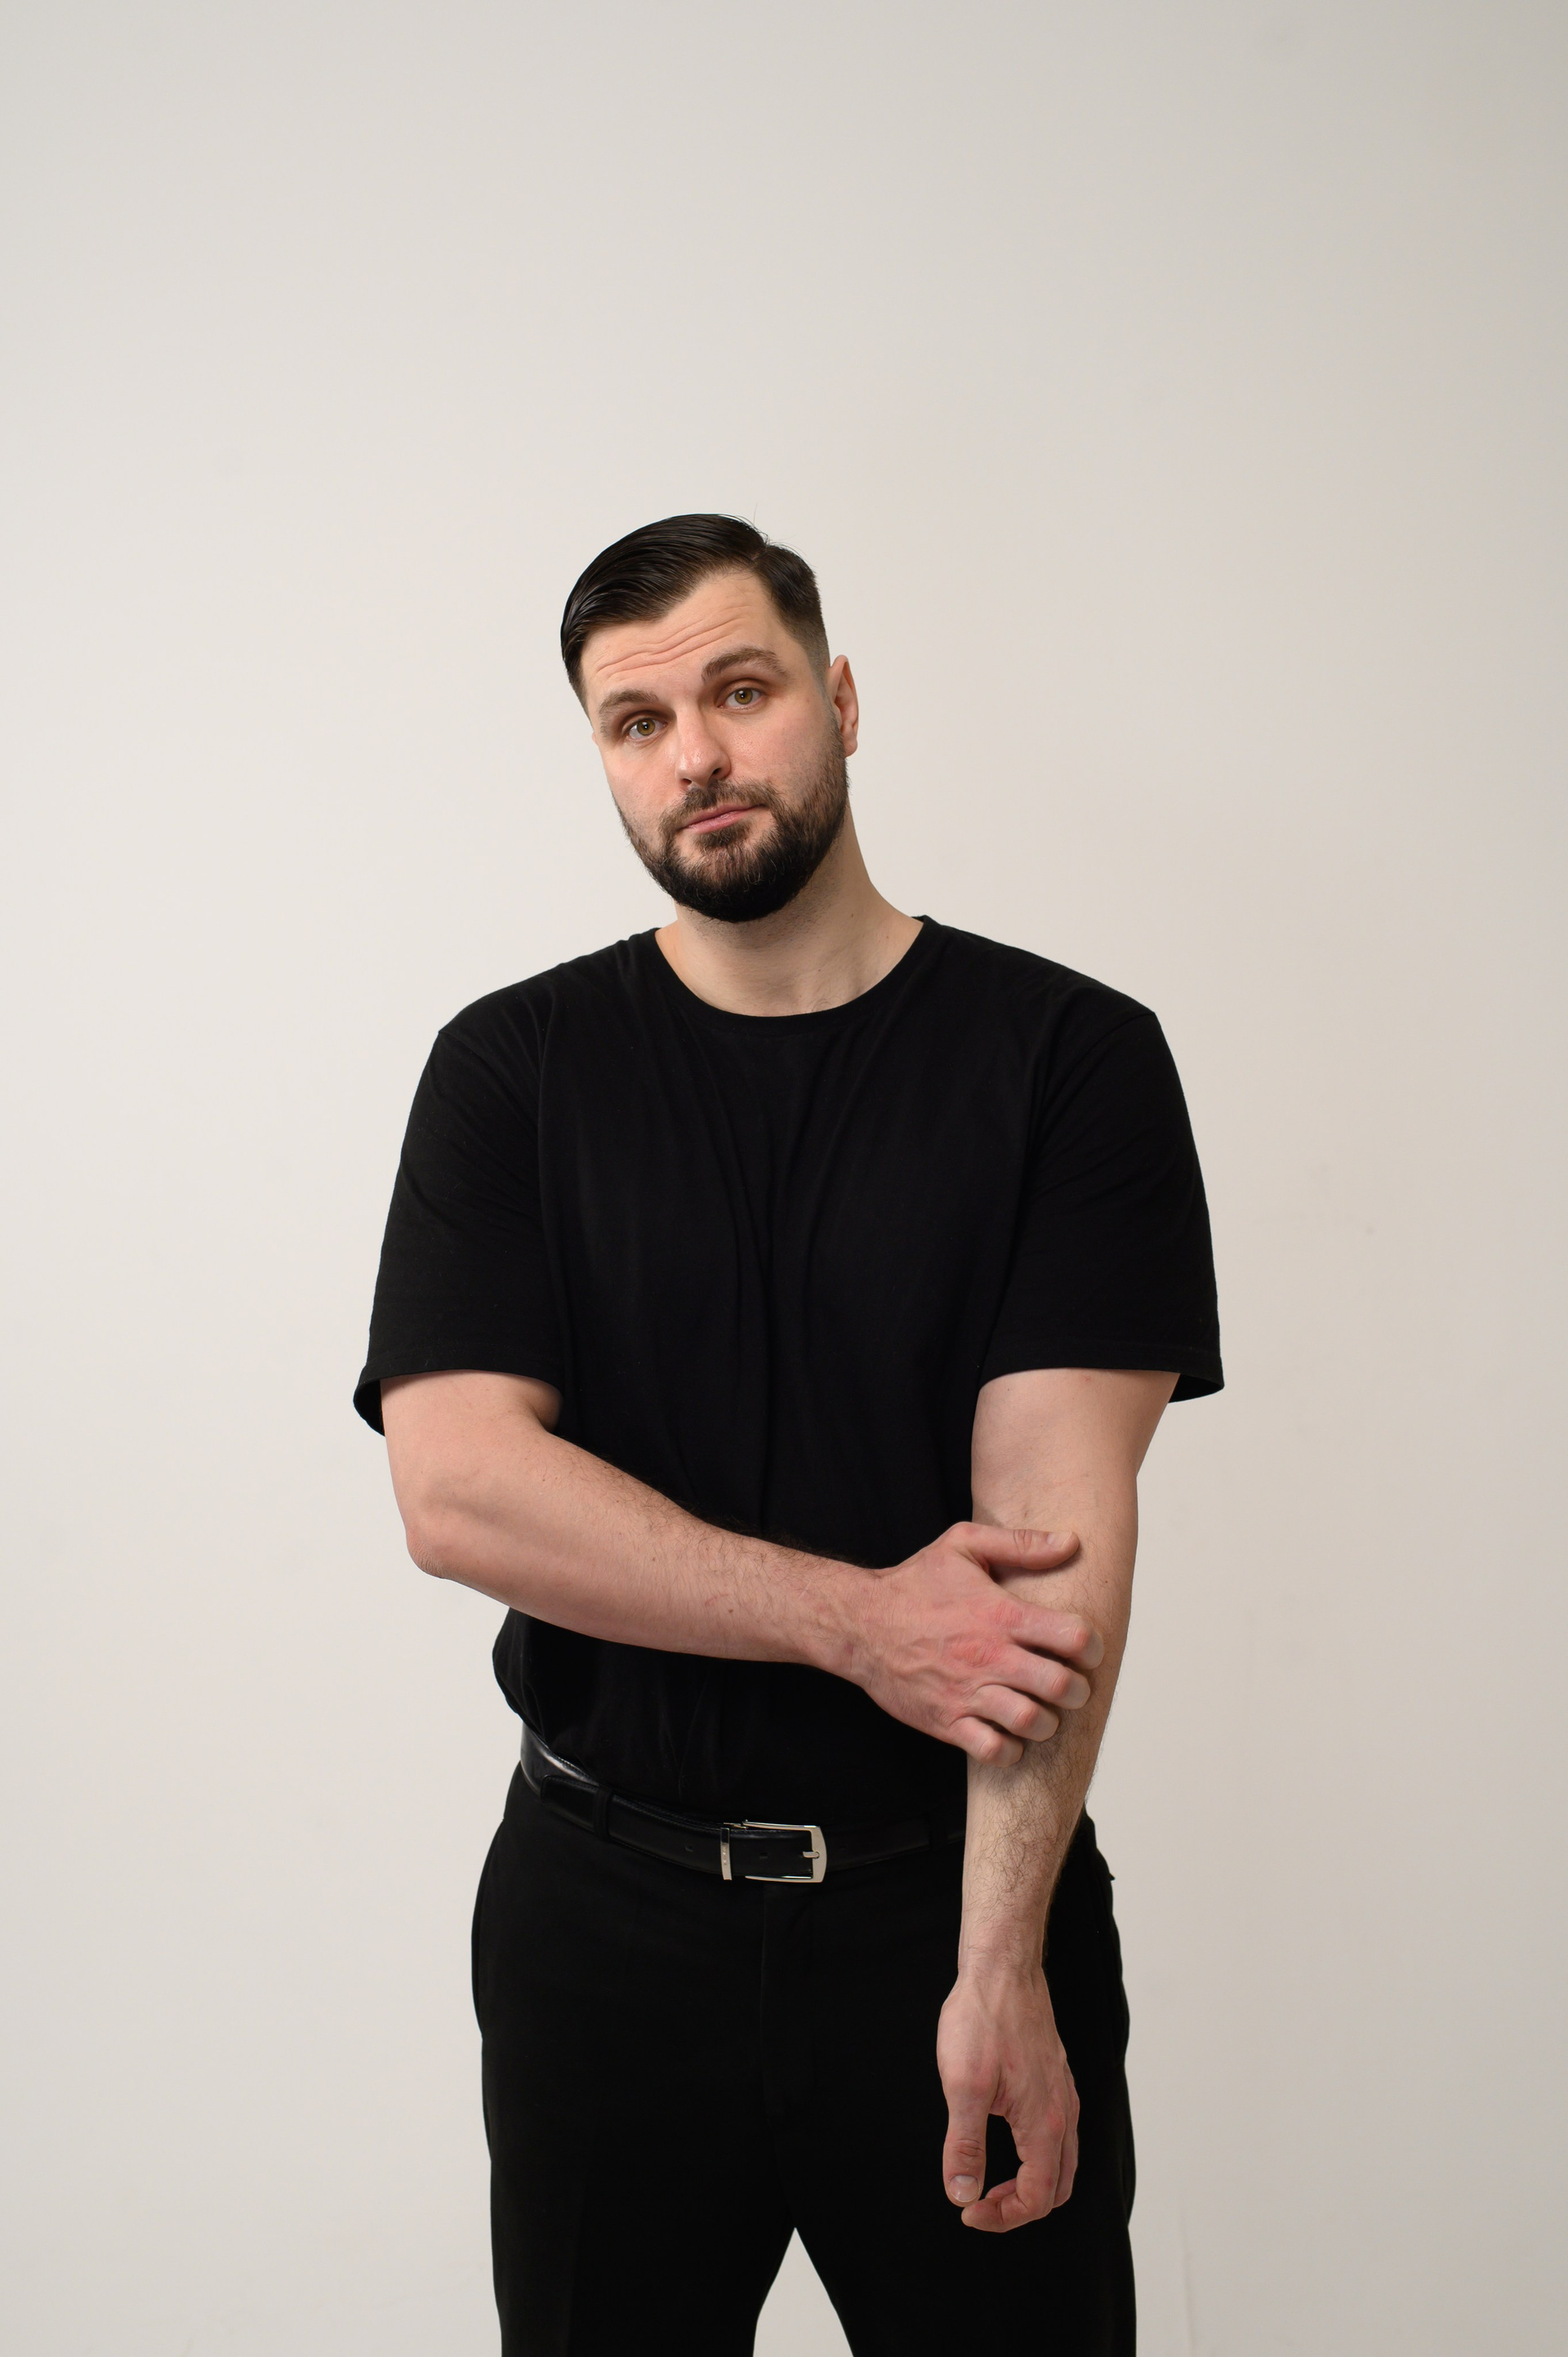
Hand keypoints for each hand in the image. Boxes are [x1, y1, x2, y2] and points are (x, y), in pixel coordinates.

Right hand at [848, 1523, 1100, 1762]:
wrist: (860, 1623)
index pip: (1073, 1637)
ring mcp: (967, 1692)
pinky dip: (1011, 1749)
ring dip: (1048, 1722)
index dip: (1092, 1647)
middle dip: (1078, 1690)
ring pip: (1032, 1723)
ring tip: (1041, 1710)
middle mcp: (988, 1656)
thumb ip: (1021, 1544)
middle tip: (1070, 1686)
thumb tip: (1071, 1542)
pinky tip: (1008, 1732)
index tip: (1086, 1650)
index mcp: (1000, 1614)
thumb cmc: (915, 1583)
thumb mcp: (964, 1545)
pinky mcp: (946, 1721)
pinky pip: (993, 1751)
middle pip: (1061, 1686)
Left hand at [937, 1961, 1078, 2230]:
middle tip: (979, 2201)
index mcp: (1045, 2124)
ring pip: (1062, 2163)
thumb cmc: (982, 2019)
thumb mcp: (962, 2086)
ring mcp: (1063, 2094)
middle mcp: (1064, 2113)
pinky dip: (1037, 2156)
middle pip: (1058, 2189)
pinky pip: (1059, 2134)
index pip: (1037, 2198)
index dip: (1002, 2216)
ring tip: (990, 2178)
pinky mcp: (1055, 2079)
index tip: (966, 2208)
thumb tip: (962, 2195)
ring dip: (1030, 2183)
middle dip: (1019, 2206)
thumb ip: (964, 2146)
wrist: (1003, 1967)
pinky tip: (1006, 2139)